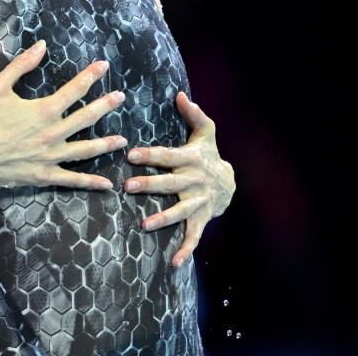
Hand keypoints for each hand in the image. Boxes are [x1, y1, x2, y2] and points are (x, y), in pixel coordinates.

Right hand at [0, 41, 128, 189]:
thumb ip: (22, 65)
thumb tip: (41, 45)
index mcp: (44, 110)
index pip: (75, 90)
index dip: (91, 76)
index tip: (104, 66)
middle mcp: (53, 133)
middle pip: (87, 117)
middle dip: (106, 105)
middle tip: (121, 97)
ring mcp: (50, 156)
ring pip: (85, 150)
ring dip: (106, 144)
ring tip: (122, 140)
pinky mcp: (43, 174)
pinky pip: (71, 179)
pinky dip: (89, 182)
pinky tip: (106, 184)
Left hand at [123, 91, 235, 267]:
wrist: (230, 183)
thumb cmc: (208, 154)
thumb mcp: (205, 132)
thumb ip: (193, 113)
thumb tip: (180, 94)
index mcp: (191, 159)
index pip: (168, 156)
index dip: (151, 155)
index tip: (131, 154)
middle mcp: (195, 181)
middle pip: (170, 184)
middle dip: (150, 186)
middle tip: (127, 187)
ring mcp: (199, 202)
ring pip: (180, 212)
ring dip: (163, 218)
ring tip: (145, 225)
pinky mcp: (202, 219)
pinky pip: (194, 236)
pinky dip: (186, 250)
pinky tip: (174, 263)